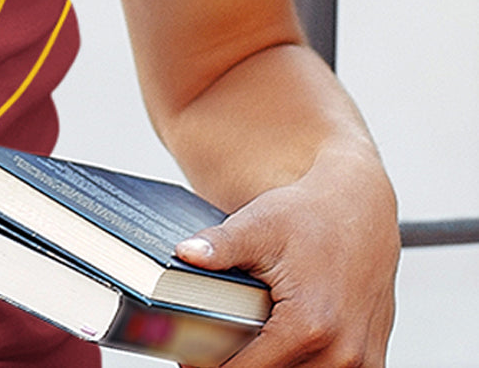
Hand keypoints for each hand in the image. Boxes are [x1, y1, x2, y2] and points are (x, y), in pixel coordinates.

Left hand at [175, 148, 398, 367]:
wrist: (362, 207)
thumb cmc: (311, 215)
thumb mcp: (258, 225)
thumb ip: (220, 246)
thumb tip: (185, 253)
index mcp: (308, 325)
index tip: (190, 359)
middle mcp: (341, 353)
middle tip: (212, 350)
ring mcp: (363, 360)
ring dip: (275, 367)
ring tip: (244, 348)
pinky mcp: (373, 358)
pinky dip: (306, 367)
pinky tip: (281, 350)